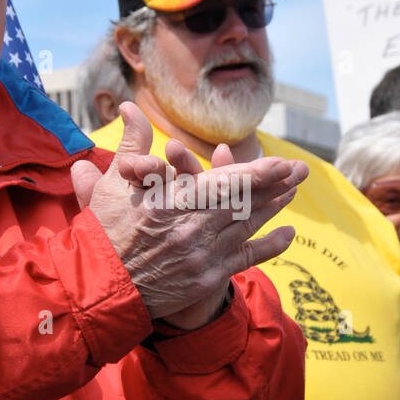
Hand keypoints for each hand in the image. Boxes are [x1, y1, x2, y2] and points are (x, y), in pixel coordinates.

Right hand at [70, 102, 307, 327]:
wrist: (99, 291)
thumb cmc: (102, 236)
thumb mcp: (112, 186)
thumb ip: (130, 146)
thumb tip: (130, 108)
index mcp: (170, 204)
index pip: (223, 185)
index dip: (256, 174)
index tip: (280, 163)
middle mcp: (192, 230)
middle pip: (244, 204)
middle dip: (275, 185)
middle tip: (300, 170)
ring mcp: (203, 256)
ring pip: (248, 227)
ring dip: (274, 207)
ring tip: (294, 191)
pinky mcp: (207, 278)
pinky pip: (245, 259)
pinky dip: (268, 247)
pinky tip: (288, 234)